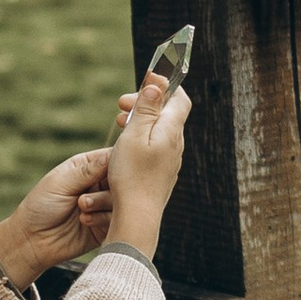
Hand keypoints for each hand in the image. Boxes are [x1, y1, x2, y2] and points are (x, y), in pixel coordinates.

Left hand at [0, 146, 113, 287]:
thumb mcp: (61, 183)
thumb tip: (114, 154)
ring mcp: (103, 206)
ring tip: (82, 208)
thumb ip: (88, 170)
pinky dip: (102, 219)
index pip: (113, 157)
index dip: (121, 160)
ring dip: (102, 202)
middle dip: (109, 185)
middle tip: (87, 195)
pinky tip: (85, 221)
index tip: (118, 167)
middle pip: (123, 179)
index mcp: (87, 167)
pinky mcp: (106, 227)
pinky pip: (117, 220)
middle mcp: (98, 185)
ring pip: (122, 200)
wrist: (31, 242)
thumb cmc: (40, 206)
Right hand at [104, 72, 190, 257]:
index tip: (143, 82)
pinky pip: (155, 148)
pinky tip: (125, 147)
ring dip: (140, 122)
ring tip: (120, 123)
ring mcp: (170, 161)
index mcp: (172, 131)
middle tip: (121, 105)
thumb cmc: (132, 175)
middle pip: (167, 114)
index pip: (180, 98)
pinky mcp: (161, 174)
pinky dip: (140, 140)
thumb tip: (158, 83)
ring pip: (159, 131)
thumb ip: (146, 107)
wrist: (137, 217)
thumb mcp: (134, 134)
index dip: (164, 86)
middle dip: (145, 103)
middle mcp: (176, 145)